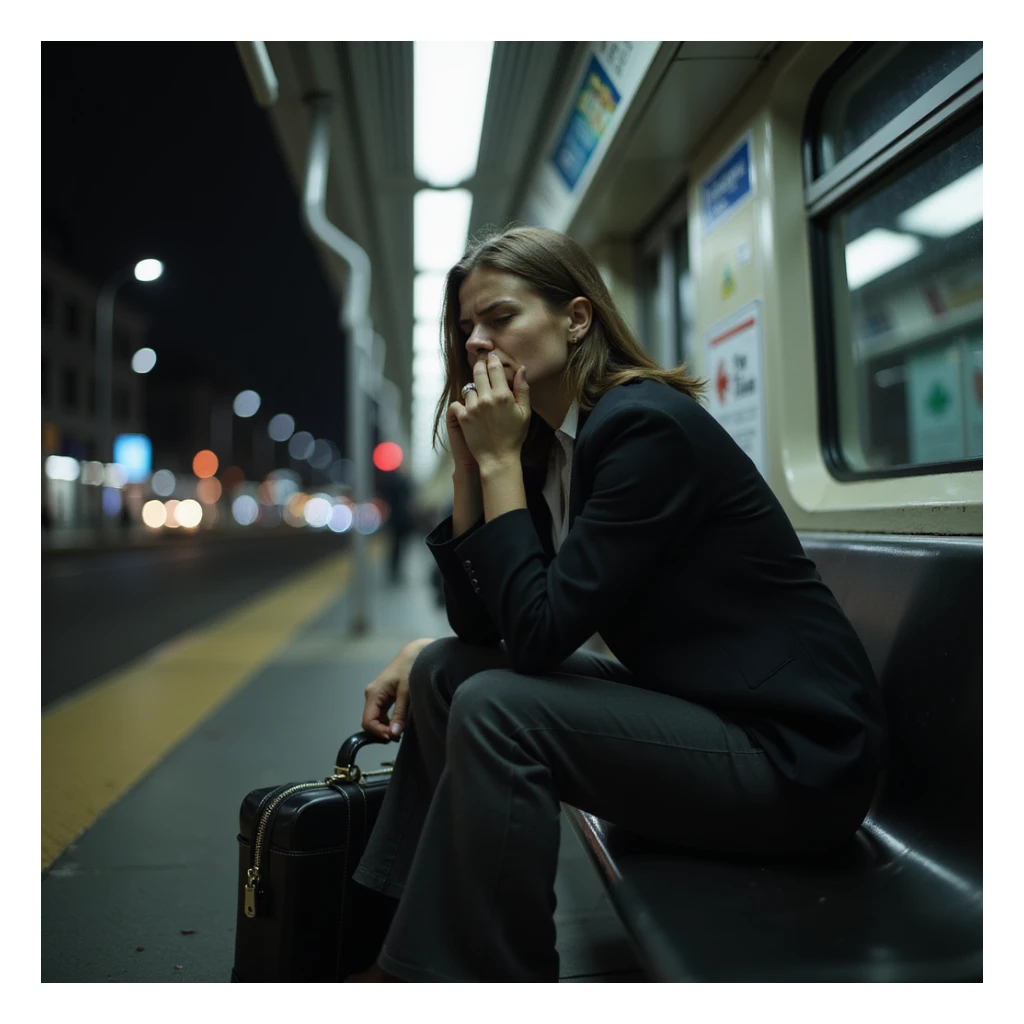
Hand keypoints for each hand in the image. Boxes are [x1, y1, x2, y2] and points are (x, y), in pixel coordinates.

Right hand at [362, 638, 434, 740]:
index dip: (378, 732)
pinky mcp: (384, 695)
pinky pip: (382, 712)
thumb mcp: (406, 692)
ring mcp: (377, 695)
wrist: (415, 653)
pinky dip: (389, 720)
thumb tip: (394, 732)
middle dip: (383, 730)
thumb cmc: (409, 667)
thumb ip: (400, 713)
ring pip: (376, 717)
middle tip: (399, 736)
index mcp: (374, 693)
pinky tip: (400, 723)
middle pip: (371, 720)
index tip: (393, 737)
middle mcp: (372, 694)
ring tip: (400, 730)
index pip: (368, 721)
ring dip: (386, 726)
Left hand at [449, 355, 530, 470]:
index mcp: (503, 395)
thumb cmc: (514, 436)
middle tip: (480, 364)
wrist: (498, 458)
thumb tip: (522, 369)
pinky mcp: (463, 418)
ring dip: (472, 389)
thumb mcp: (525, 413)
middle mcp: (487, 399)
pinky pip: (457, 403)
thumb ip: (523, 389)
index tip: (491, 356)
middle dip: (479, 366)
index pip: (495, 369)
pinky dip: (460, 404)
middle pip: (478, 372)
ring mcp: (473, 408)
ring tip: (477, 394)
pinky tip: (467, 407)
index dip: (492, 360)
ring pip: (468, 388)